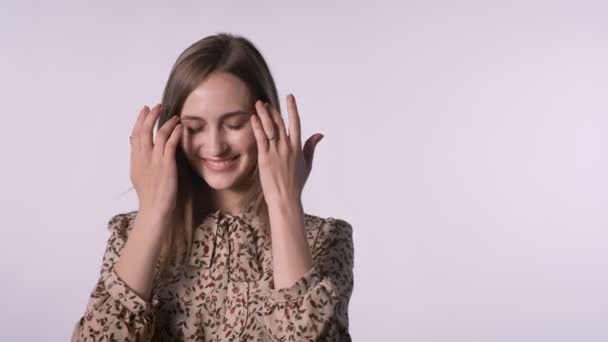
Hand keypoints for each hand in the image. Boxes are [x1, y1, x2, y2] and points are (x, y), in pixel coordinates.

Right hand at [129, 104, 182, 220]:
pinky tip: (180, 128)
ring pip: (159, 135)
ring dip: (167, 123)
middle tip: (157, 106)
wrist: (154, 208)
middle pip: (144, 130)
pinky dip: (175, 133)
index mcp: (135, 159)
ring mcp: (155, 160)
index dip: (140, 120)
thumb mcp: (137, 173)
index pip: (135, 134)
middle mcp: (143, 157)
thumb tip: (132, 141)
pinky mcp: (166, 165)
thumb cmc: (148, 194)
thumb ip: (136, 156)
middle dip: (151, 116)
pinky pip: (170, 144)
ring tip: (174, 116)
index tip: (145, 109)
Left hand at [249, 94, 323, 205]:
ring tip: (259, 104)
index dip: (292, 108)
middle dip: (272, 110)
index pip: (296, 122)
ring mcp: (276, 152)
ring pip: (270, 128)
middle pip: (280, 123)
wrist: (285, 198)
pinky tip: (253, 118)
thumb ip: (311, 147)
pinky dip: (257, 127)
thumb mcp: (307, 164)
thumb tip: (319, 134)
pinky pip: (261, 139)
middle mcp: (287, 147)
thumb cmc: (296, 183)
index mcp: (298, 147)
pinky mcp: (265, 158)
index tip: (290, 97)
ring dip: (264, 114)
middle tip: (265, 102)